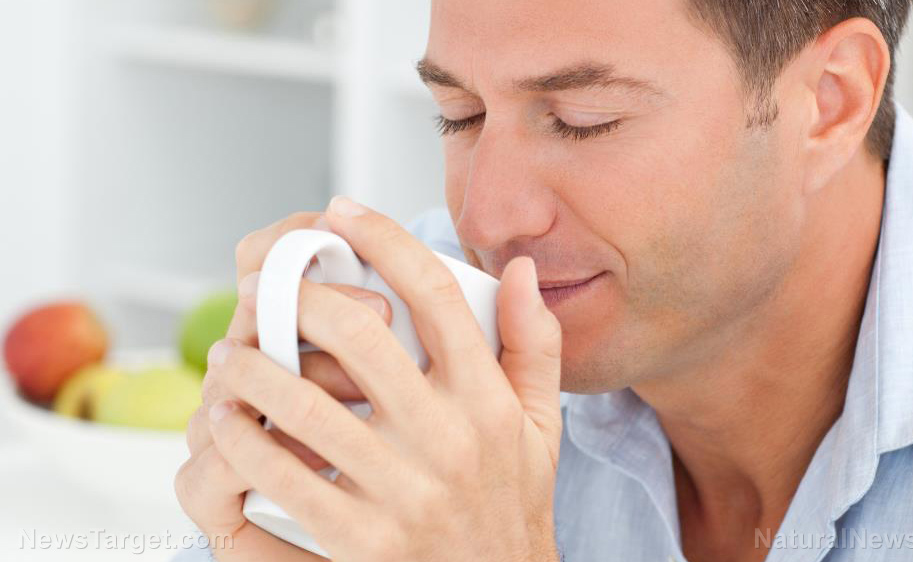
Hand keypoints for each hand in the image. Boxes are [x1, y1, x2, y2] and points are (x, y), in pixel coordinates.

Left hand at [200, 197, 563, 560]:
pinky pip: (284, 476)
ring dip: (254, 366)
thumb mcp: (543, 425)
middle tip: (266, 283)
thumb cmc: (513, 505)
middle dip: (300, 295)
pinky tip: (227, 419)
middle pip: (360, 336)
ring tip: (232, 350)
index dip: (387, 241)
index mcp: (488, 400)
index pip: (438, 297)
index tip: (346, 213)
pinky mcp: (362, 538)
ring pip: (305, 405)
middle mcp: (448, 438)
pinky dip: (243, 440)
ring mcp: (403, 490)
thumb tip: (523, 270)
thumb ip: (536, 345)